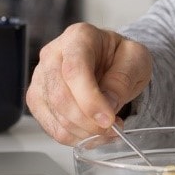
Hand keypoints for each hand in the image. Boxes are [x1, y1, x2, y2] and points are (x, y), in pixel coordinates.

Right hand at [26, 22, 153, 144]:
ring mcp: (41, 77)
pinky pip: (50, 126)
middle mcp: (53, 54)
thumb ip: (123, 78)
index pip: (75, 69)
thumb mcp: (136, 59)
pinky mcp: (38, 99)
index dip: (90, 99)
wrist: (111, 63)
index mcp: (79, 37)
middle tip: (112, 128)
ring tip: (107, 129)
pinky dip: (73, 137)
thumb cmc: (121, 57)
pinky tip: (92, 133)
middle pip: (60, 95)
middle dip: (87, 120)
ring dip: (83, 131)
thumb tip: (108, 104)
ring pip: (54, 114)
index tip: (108, 119)